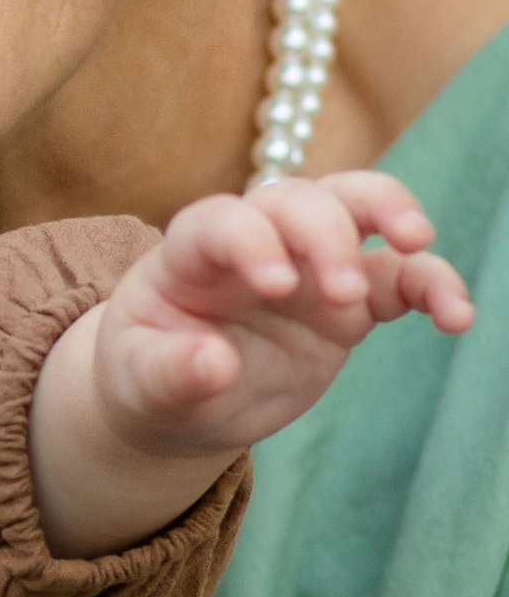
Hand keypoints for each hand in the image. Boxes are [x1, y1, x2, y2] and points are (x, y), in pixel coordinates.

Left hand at [30, 171, 473, 556]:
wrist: (180, 396)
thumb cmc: (148, 377)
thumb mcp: (140, 383)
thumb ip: (169, 373)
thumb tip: (211, 365)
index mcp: (191, 253)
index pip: (224, 221)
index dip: (252, 241)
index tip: (276, 286)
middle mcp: (256, 241)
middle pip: (299, 200)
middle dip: (327, 233)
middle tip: (342, 292)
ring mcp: (308, 264)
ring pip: (356, 209)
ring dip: (390, 215)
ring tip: (418, 249)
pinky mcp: (351, 301)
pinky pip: (399, 279)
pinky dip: (431, 286)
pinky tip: (456, 316)